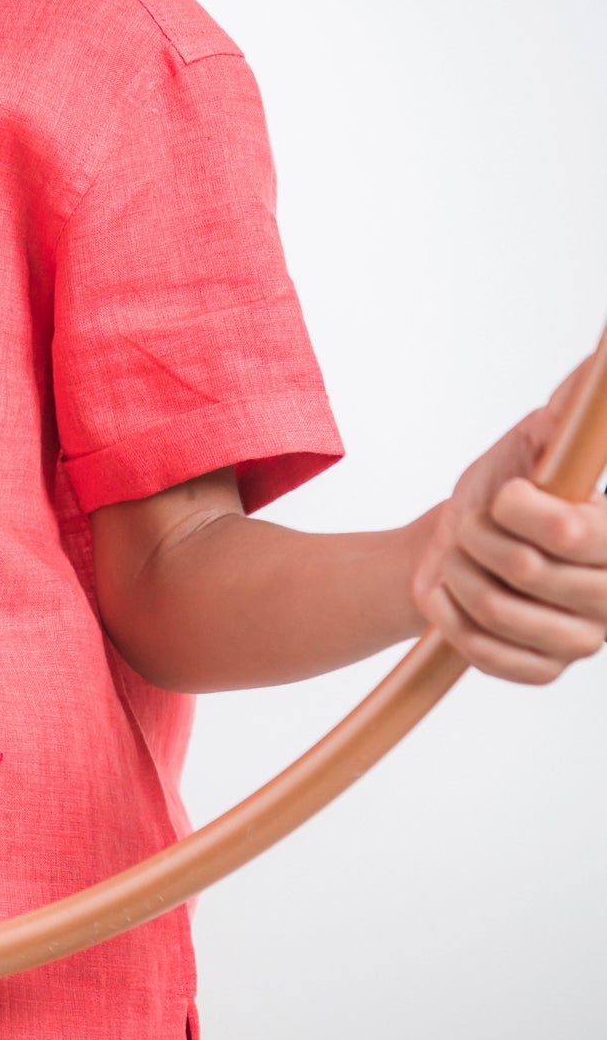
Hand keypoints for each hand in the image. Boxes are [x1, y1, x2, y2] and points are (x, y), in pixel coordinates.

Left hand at [412, 356, 606, 684]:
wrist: (455, 551)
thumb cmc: (500, 494)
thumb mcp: (533, 444)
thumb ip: (572, 419)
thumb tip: (595, 368)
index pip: (567, 530)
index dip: (515, 508)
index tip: (503, 495)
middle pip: (520, 567)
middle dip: (474, 536)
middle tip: (471, 525)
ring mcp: (583, 639)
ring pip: (493, 607)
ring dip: (455, 571)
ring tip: (459, 555)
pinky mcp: (543, 670)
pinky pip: (483, 650)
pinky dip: (448, 613)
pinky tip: (450, 591)